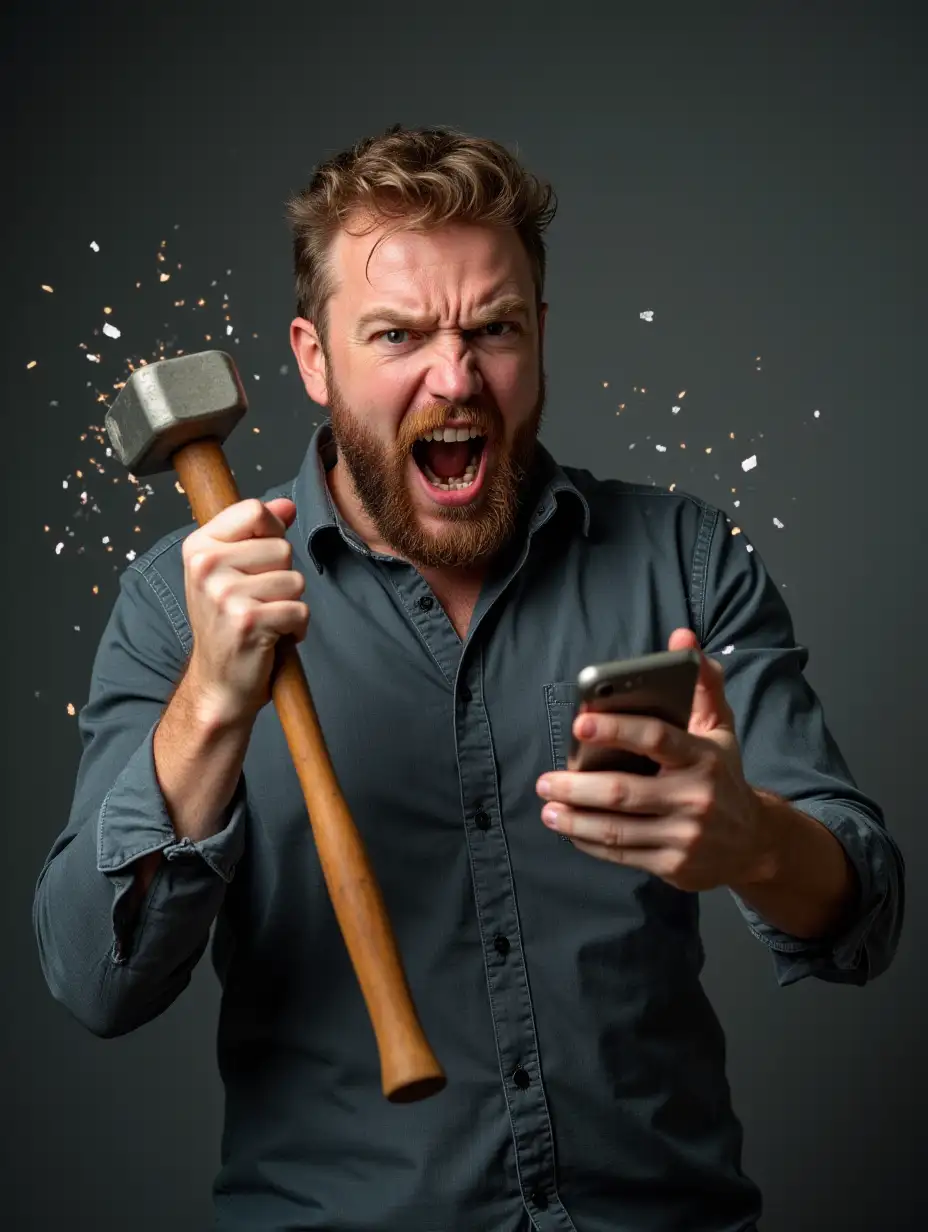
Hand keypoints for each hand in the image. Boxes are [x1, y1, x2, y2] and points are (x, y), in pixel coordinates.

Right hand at [181, 497, 309, 723]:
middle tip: (257, 601)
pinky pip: (300, 610)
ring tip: (264, 619)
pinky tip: (272, 637)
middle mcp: (206, 567)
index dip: (273, 532)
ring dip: (290, 604)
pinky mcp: (248, 621)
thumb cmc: (228, 624)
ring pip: (295, 580)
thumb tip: (286, 505)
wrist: (218, 682)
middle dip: (282, 577)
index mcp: (198, 547)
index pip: (254, 511)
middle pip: (282, 547)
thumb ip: (259, 532)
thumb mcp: (233, 571)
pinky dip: (296, 628)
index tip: (261, 560)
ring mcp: (225, 594)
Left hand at [535, 628, 773, 891]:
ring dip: (574, 818)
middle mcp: (695, 797)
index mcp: (703, 757)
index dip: (615, 729)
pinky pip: (621, 854)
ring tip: (548, 807)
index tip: (579, 725)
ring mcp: (684, 836)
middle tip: (544, 780)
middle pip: (623, 791)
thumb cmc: (724, 777)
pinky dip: (589, 842)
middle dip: (576, 786)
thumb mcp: (720, 730)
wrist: (754, 845)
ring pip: (616, 828)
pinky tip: (569, 829)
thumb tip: (683, 637)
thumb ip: (701, 684)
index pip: (655, 738)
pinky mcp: (673, 865)